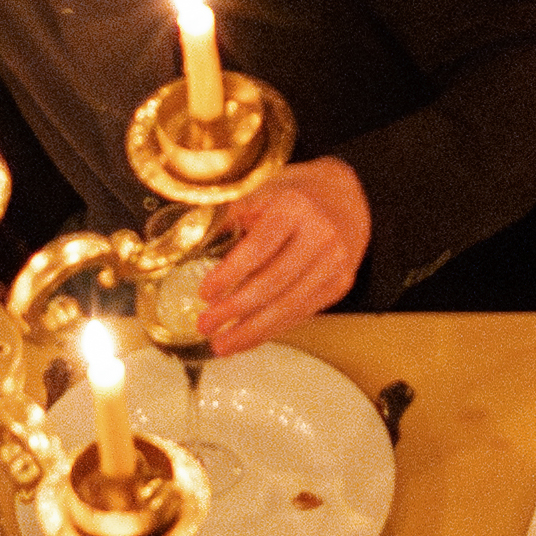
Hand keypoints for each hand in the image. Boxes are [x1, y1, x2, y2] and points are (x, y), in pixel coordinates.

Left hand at [195, 154, 376, 343]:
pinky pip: (302, 312)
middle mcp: (320, 235)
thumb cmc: (293, 196)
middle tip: (205, 325)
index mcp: (295, 207)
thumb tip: (189, 245)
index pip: (259, 247)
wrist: (345, 199)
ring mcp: (335, 262)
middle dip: (236, 309)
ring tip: (221, 344)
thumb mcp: (262, 192)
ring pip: (289, 305)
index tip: (204, 293)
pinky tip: (249, 338)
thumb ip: (230, 216)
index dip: (230, 274)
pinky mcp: (340, 284)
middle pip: (274, 282)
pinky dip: (273, 328)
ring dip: (252, 330)